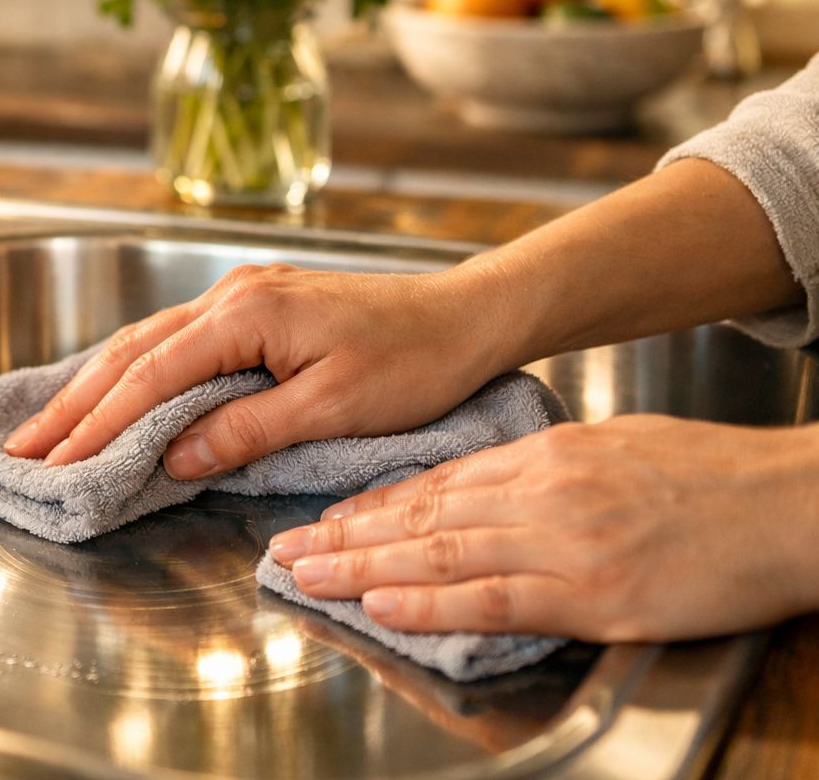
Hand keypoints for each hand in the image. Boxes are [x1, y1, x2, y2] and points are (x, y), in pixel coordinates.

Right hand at [2, 262, 515, 476]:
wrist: (466, 315)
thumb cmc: (414, 359)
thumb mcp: (333, 406)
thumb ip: (248, 429)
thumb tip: (174, 457)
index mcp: (246, 313)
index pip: (150, 374)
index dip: (98, 422)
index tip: (56, 462)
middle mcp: (231, 296)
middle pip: (131, 351)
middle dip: (73, 402)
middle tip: (22, 447)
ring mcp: (240, 297)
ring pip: (145, 341)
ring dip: (93, 385)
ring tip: (48, 425)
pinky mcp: (254, 309)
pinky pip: (173, 340)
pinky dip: (131, 370)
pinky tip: (110, 390)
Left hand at [267, 416, 818, 641]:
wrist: (789, 502)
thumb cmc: (712, 476)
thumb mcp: (615, 449)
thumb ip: (547, 470)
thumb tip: (488, 487)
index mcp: (546, 456)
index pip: (437, 481)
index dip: (373, 503)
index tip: (326, 517)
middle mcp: (541, 492)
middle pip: (420, 514)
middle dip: (345, 533)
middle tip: (286, 548)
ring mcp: (564, 541)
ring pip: (439, 551)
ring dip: (363, 566)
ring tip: (307, 574)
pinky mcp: (593, 591)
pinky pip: (492, 598)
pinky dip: (429, 602)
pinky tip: (381, 605)